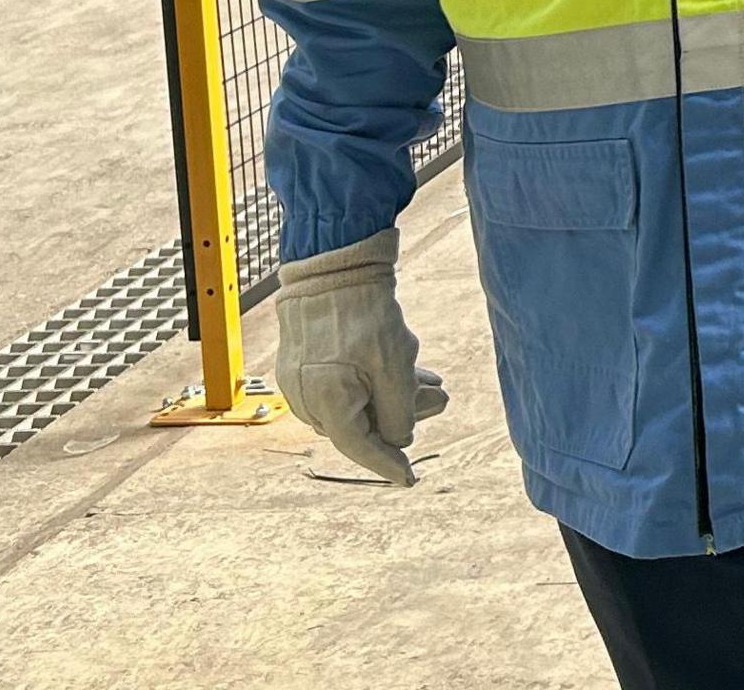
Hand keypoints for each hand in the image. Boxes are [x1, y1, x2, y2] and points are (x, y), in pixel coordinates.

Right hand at [274, 230, 448, 485]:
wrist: (333, 264)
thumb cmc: (362, 316)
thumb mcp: (393, 369)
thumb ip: (398, 414)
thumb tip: (399, 440)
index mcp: (325, 406)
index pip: (361, 448)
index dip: (389, 464)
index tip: (410, 480)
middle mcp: (307, 399)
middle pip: (361, 422)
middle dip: (403, 414)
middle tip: (440, 401)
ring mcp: (303, 379)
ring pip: (356, 399)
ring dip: (395, 393)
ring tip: (432, 381)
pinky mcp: (307, 359)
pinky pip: (346, 381)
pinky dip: (376, 379)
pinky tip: (409, 366)